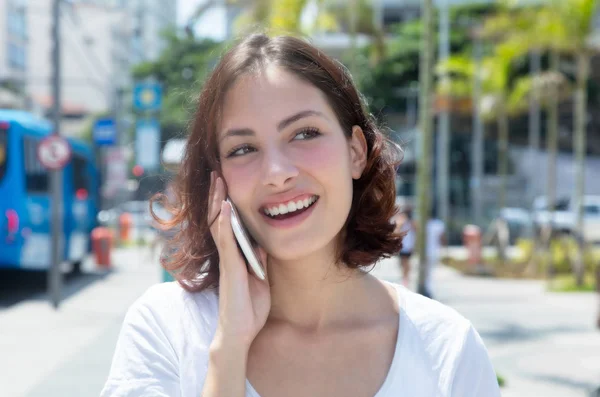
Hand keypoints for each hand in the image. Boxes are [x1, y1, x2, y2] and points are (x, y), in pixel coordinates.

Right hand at [208, 172, 270, 350]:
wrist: (241, 332)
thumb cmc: (249, 308)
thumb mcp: (260, 278)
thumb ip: (258, 260)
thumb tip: (261, 244)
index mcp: (235, 255)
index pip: (227, 223)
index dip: (225, 203)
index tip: (225, 183)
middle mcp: (227, 254)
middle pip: (218, 218)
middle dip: (218, 196)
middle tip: (217, 173)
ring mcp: (226, 260)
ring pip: (218, 225)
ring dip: (219, 202)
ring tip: (218, 181)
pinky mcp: (229, 269)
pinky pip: (226, 242)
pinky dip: (225, 224)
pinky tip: (226, 208)